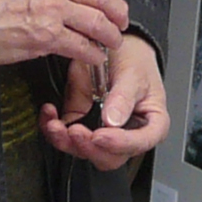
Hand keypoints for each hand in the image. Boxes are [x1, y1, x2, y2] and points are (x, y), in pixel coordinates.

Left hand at [41, 33, 167, 170]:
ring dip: (66, 142)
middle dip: (89, 147)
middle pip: (110, 156)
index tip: (101, 135)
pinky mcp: (82, 123)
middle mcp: (128, 133)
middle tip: (75, 131)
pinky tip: (50, 115)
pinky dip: (54, 130)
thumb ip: (123, 97)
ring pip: (85, 151)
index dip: (120, 144)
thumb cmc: (134, 59)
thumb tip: (113, 120)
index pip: (140, 142)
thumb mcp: (133, 73)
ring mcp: (103, 131)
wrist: (116, 45)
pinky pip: (66, 137)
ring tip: (56, 124)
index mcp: (151, 123)